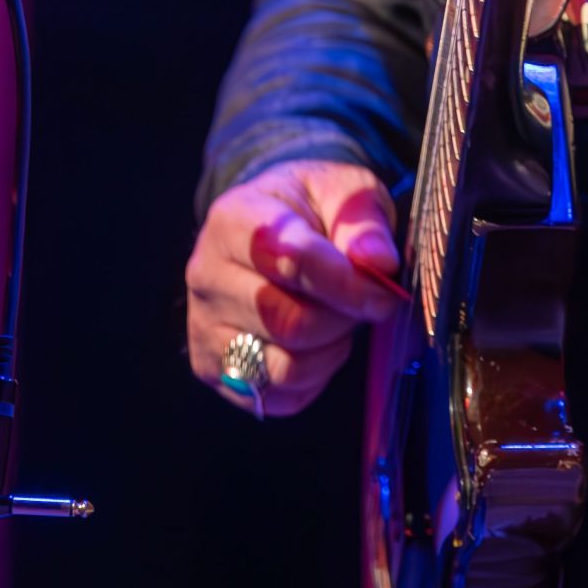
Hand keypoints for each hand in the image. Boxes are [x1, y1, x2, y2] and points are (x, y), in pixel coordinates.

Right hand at [186, 159, 402, 415]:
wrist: (267, 224)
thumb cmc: (309, 207)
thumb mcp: (343, 190)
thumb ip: (363, 221)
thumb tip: (379, 263)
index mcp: (233, 219)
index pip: (290, 260)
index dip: (345, 283)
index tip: (383, 292)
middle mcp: (207, 275)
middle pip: (286, 321)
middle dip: (341, 318)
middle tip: (366, 302)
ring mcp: (204, 326)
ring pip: (282, 367)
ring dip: (329, 349)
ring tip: (339, 318)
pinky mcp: (211, 367)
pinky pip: (275, 397)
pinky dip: (312, 378)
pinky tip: (318, 343)